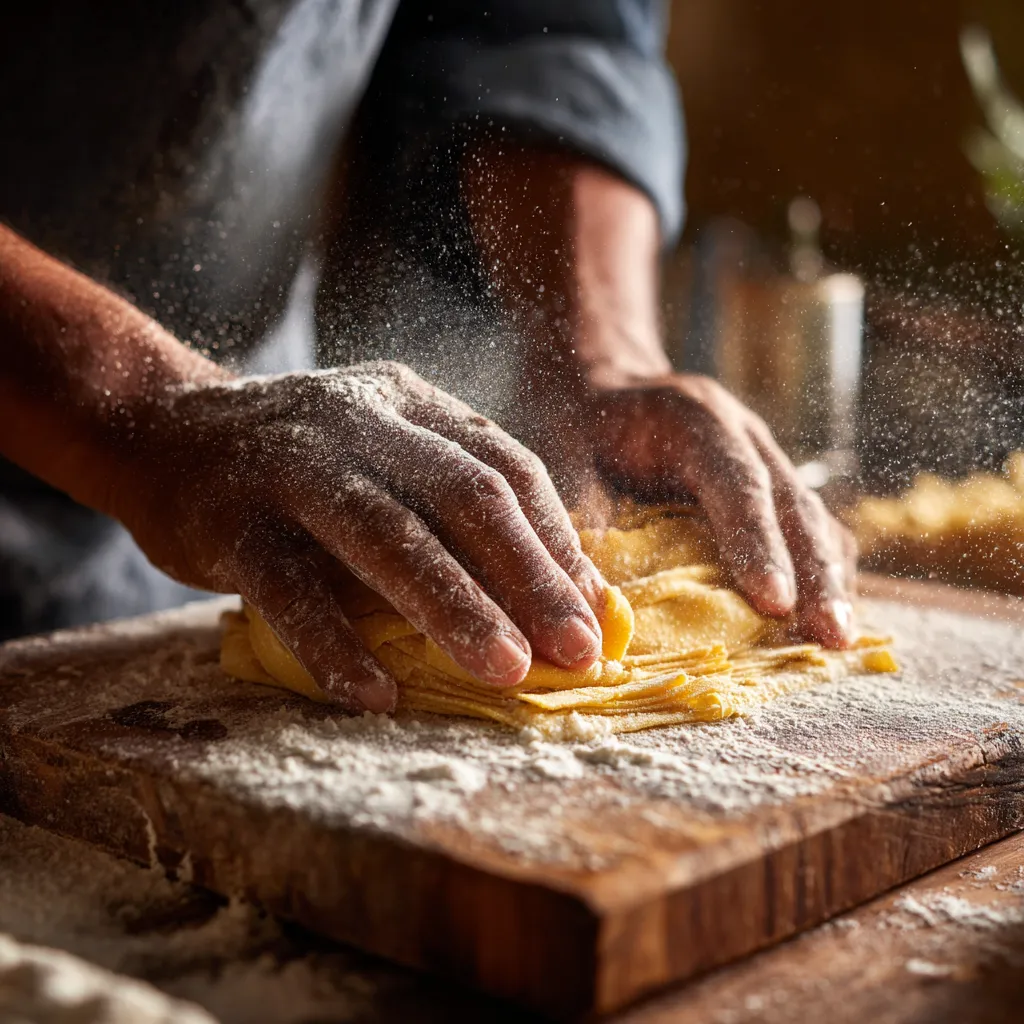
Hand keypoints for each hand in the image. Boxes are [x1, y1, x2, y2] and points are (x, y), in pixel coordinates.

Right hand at [113, 362, 605, 711]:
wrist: (160, 428)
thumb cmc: (299, 464)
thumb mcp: (383, 452)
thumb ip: (454, 501)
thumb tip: (552, 588)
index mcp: (410, 404)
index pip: (506, 468)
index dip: (556, 541)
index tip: (593, 612)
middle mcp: (359, 422)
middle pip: (464, 496)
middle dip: (529, 577)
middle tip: (576, 652)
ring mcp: (290, 467)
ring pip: (386, 535)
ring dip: (453, 608)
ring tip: (506, 671)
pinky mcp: (228, 521)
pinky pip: (288, 588)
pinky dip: (335, 644)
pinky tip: (377, 694)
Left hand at [587, 374, 855, 647]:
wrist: (603, 384)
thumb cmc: (581, 424)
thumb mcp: (566, 457)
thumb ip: (582, 517)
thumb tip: (598, 600)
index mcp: (696, 420)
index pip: (737, 484)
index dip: (757, 544)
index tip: (774, 603)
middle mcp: (743, 434)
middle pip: (794, 504)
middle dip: (815, 574)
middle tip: (833, 635)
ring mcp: (764, 455)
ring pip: (812, 517)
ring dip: (828, 578)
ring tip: (840, 638)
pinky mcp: (770, 481)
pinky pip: (809, 525)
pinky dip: (820, 570)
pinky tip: (825, 615)